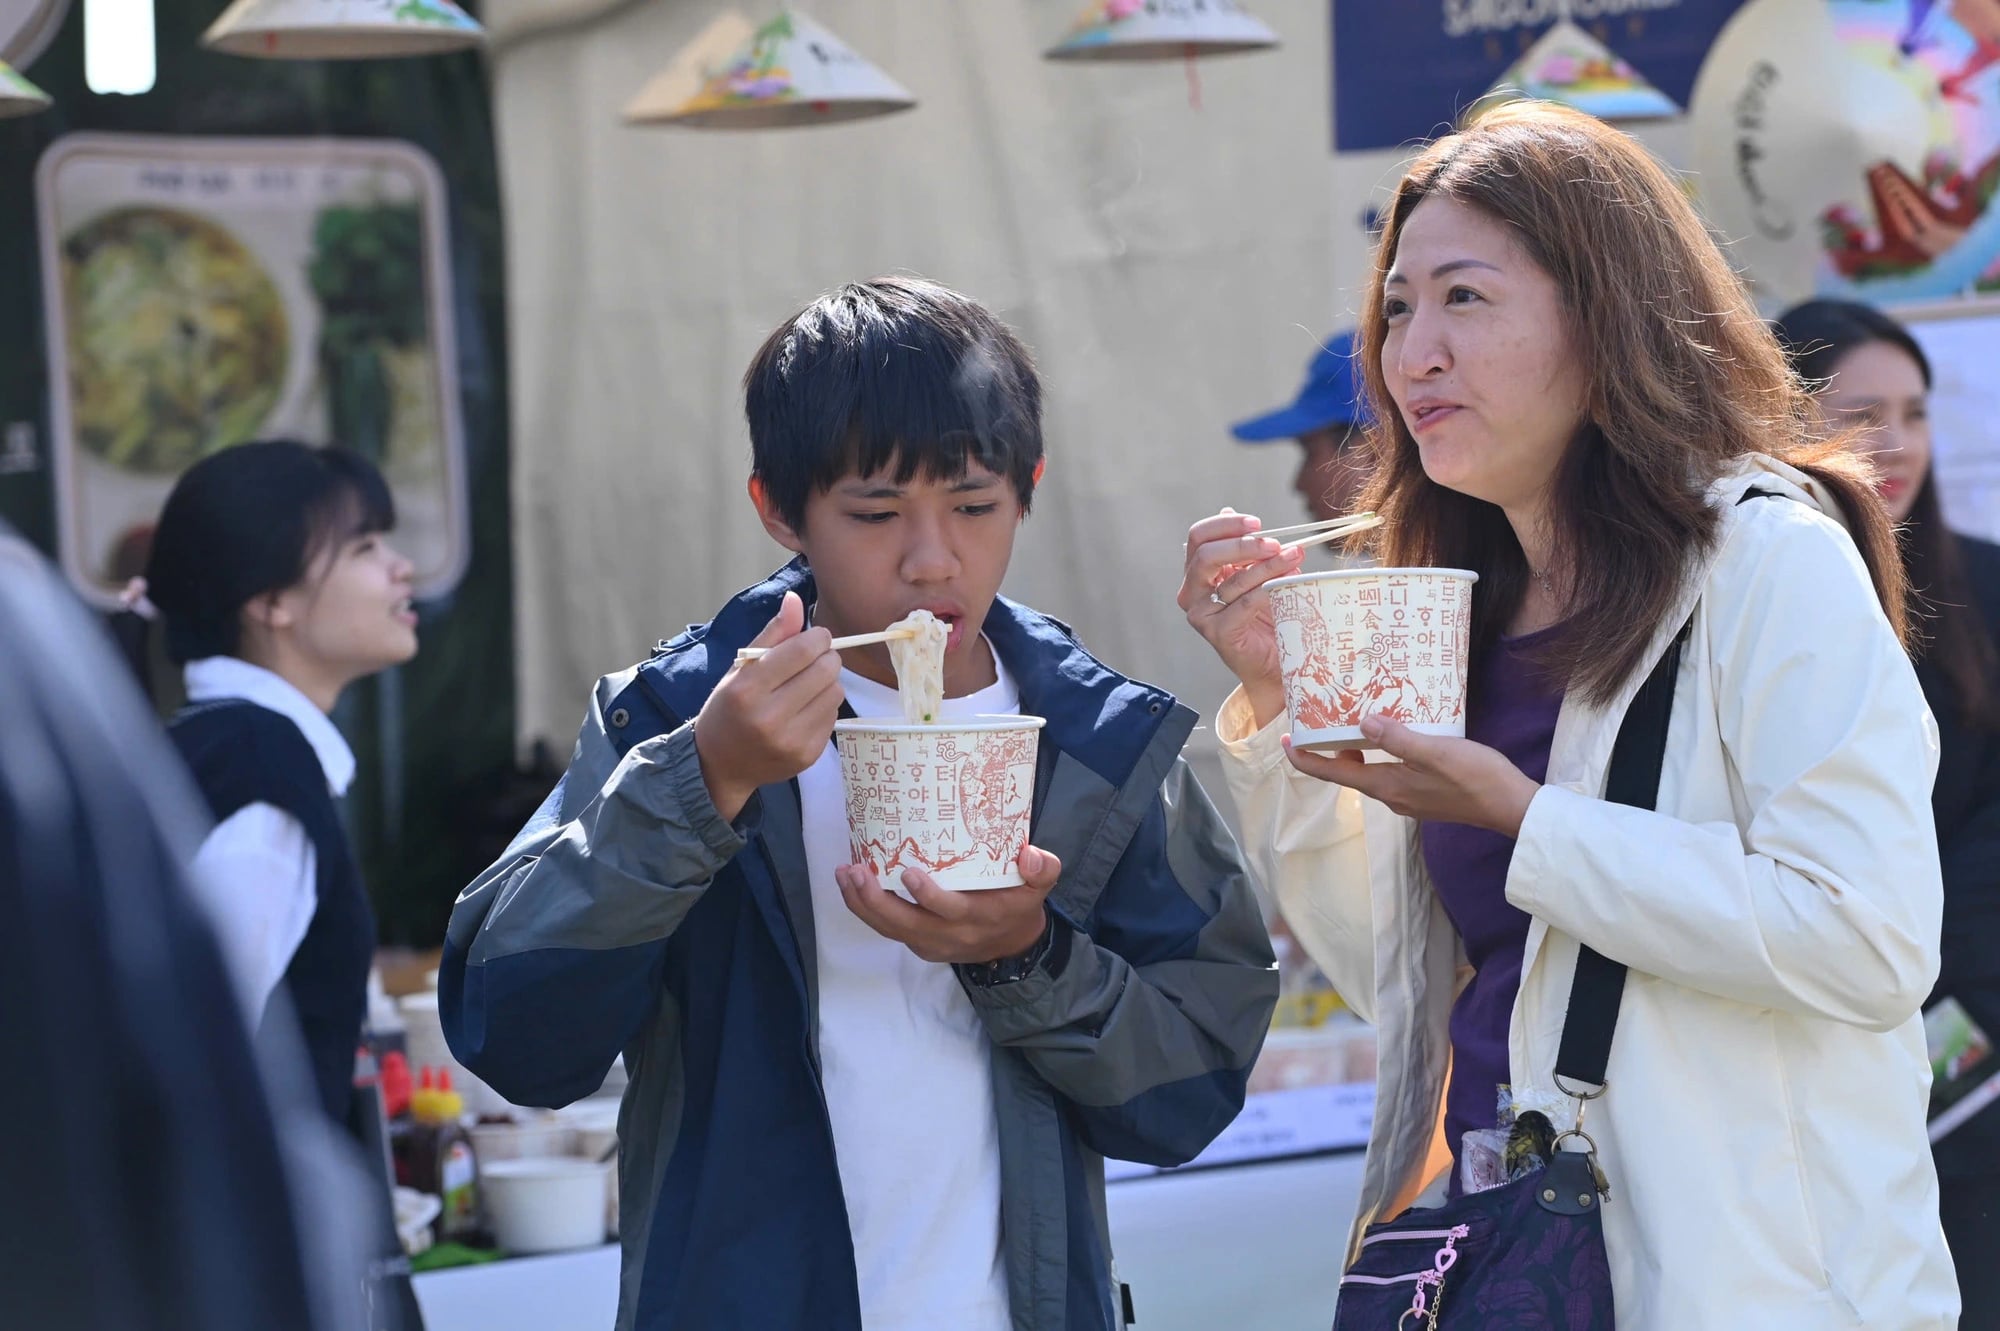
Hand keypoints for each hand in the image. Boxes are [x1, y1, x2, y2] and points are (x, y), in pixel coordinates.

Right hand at [693, 591, 841, 821]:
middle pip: (826, 670)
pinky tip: (804, 710)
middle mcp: (769, 718)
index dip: (817, 638)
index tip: (815, 638)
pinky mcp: (808, 756)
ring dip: (827, 683)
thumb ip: (772, 634)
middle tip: (812, 660)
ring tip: (805, 687)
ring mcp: (791, 741)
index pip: (802, 650)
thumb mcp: (740, 667)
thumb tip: (796, 599)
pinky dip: (824, 706)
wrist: (721, 764)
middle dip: (826, 657)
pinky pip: (834, 716)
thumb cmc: (729, 707)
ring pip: (836, 692)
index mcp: (748, 689)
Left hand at [835, 845, 1061, 964]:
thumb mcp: (1039, 888)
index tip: (908, 872)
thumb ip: (1043, 869)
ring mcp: (929, 943)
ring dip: (862, 904)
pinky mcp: (917, 944)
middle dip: (877, 900)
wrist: (1012, 947)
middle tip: (857, 871)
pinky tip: (850, 885)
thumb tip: (1032, 854)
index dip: (928, 896)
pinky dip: (865, 910)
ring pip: (889, 929)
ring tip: (844, 875)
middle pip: (906, 923)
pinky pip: (887, 930)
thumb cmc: (1019, 906)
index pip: (949, 910)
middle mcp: (949, 934)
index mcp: (978, 917)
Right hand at [1176, 509, 1304, 727]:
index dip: (1226, 525)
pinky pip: (1244, 603)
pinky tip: (1288, 584)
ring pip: (1232, 579)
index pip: (1199, 537)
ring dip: (1268, 566)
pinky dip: (1268, 591)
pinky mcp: (1216, 633)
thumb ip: (1244, 548)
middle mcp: (1191, 592)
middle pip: (1206, 555)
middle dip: (1243, 545)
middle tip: (1275, 543)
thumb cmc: (1268, 613)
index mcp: (1197, 572)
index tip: (1257, 523)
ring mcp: (1200, 614)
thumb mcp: (1256, 572)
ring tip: (1295, 558)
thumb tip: (1228, 510)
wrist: (1277, 660)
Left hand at [1283, 714, 1540, 837]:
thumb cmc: (1476, 778)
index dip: (1305, 759)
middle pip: (1347, 774)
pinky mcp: (1423, 795)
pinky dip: (1378, 756)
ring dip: (1354, 751)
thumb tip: (1361, 721)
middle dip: (1328, 751)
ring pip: (1368, 773)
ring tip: (1351, 722)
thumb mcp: (1436, 751)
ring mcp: (1408, 799)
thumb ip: (1398, 738)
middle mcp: (1391, 797)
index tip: (1285, 740)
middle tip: (1320, 719)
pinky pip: (1389, 774)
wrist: (1512, 806)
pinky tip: (1391, 737)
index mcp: (1387, 786)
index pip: (1333, 774)